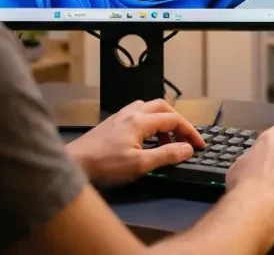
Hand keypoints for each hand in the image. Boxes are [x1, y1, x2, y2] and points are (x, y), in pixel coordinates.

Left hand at [66, 99, 206, 188]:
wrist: (73, 164)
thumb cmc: (105, 166)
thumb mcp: (140, 165)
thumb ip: (166, 155)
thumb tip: (188, 148)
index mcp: (140, 120)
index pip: (174, 119)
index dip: (190, 132)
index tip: (199, 146)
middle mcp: (131, 113)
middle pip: (162, 106)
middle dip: (178, 121)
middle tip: (185, 138)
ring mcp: (119, 116)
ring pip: (149, 108)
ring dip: (163, 120)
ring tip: (166, 141)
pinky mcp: (111, 124)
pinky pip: (137, 114)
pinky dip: (149, 123)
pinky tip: (146, 140)